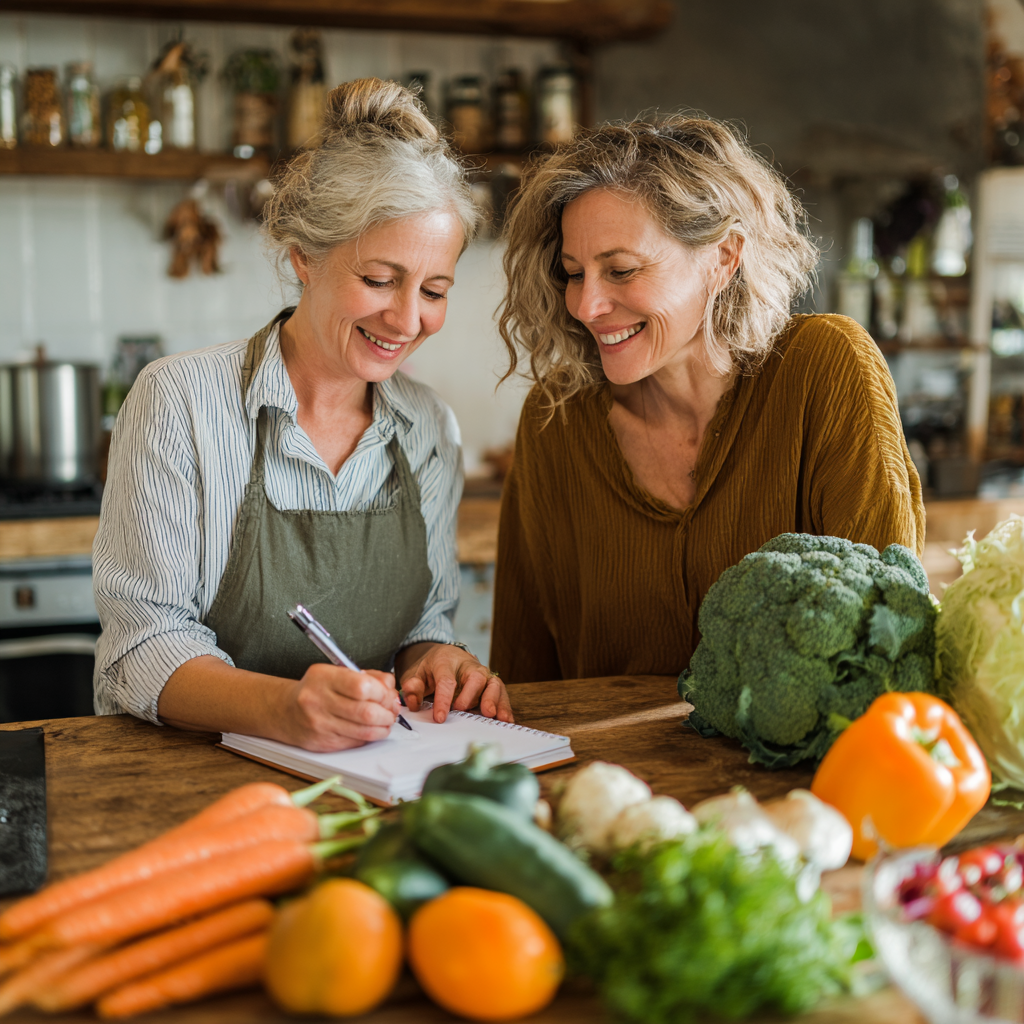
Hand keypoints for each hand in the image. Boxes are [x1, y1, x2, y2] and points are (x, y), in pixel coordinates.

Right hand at [283, 663, 399, 751]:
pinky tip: (371, 729)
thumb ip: (368, 676)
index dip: (383, 693)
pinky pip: (356, 742)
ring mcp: (319, 724)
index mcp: (323, 677)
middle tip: (391, 711)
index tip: (388, 694)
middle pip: (366, 712)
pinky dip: (370, 736)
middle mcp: (318, 701)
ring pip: (364, 731)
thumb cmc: (317, 689)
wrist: (284, 711)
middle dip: (387, 713)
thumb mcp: (337, 672)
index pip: (362, 687)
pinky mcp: (322, 743)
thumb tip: (392, 689)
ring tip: (385, 721)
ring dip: (383, 727)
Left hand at [397, 642, 513, 723]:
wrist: (444, 655)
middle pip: (475, 677)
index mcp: (445, 661)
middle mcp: (468, 665)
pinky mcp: (490, 682)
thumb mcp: (416, 674)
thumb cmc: (430, 668)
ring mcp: (482, 673)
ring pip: (493, 683)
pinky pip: (500, 692)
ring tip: (496, 717)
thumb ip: (412, 687)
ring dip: (495, 700)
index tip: (440, 717)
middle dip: (472, 695)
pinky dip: (505, 705)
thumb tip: (412, 703)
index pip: (446, 680)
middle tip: (464, 711)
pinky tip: (506, 720)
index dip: (443, 699)